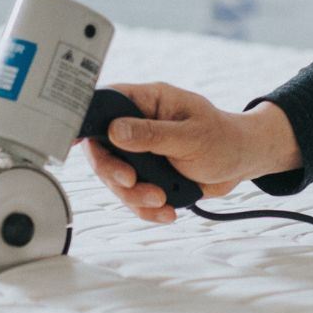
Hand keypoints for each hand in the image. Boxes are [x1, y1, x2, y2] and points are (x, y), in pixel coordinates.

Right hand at [82, 82, 299, 223]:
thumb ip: (152, 134)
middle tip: (133, 183)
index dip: (84, 123)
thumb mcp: (191, 135)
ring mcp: (140, 153)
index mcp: (147, 101)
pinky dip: (147, 209)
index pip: (104, 105)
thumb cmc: (224, 138)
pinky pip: (133, 196)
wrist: (243, 162)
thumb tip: (115, 131)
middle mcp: (137, 125)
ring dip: (135, 196)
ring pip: (115, 179)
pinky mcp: (148, 175)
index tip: (70, 142)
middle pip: (103, 150)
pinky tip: (167, 211)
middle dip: (115, 174)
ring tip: (162, 199)